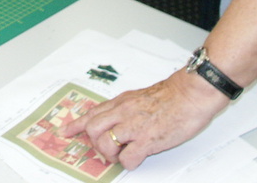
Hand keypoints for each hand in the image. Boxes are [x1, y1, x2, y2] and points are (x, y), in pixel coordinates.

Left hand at [60, 68, 228, 169]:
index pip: (92, 113)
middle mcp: (124, 113)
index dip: (76, 124)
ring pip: (105, 143)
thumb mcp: (140, 96)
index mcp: (122, 103)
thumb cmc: (172, 96)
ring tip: (123, 153)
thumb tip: (117, 117)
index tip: (65, 131)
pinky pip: (128, 158)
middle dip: (96, 142)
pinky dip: (129, 163)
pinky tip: (138, 158)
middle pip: (93, 129)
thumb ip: (126, 107)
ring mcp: (134, 126)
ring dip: (111, 154)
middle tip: (107, 149)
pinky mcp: (147, 140)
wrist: (191, 94)